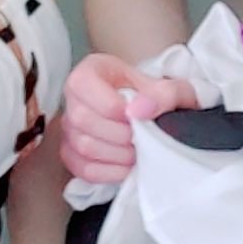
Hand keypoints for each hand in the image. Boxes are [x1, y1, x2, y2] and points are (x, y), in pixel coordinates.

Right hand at [61, 52, 198, 185]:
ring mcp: (69, 128)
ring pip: (83, 146)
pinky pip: (83, 169)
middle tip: (142, 137)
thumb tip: (139, 110)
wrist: (154, 115)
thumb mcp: (173, 90)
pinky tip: (128, 166)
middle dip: (119, 134)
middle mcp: (73, 97)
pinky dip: (110, 172)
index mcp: (91, 70)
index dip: (114, 107)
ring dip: (118, 155)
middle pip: (83, 119)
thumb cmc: (158, 98)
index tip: (138, 116)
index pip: (86, 87)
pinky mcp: (72, 154)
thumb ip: (165, 94)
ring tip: (139, 151)